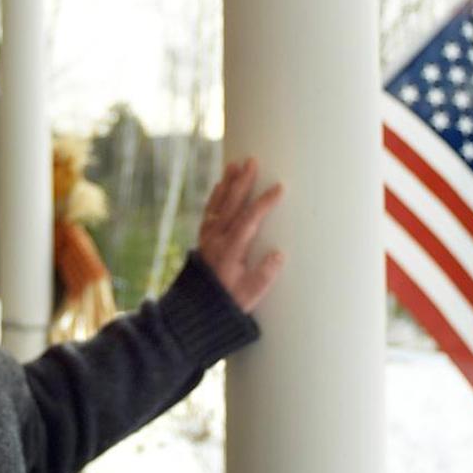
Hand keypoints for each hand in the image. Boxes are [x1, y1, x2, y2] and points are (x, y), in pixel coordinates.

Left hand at [198, 158, 284, 311]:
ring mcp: (208, 238)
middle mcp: (216, 240)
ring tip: (236, 164)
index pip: (248, 220)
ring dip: (227, 184)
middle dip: (243, 182)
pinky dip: (215, 196)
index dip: (263, 203)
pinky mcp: (203, 240)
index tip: (279, 187)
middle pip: (231, 205)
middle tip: (252, 161)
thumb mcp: (249, 296)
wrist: (194, 311)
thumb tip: (278, 254)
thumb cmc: (226, 304)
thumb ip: (264, 276)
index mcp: (230, 251)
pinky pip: (209, 211)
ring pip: (218, 205)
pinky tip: (221, 184)